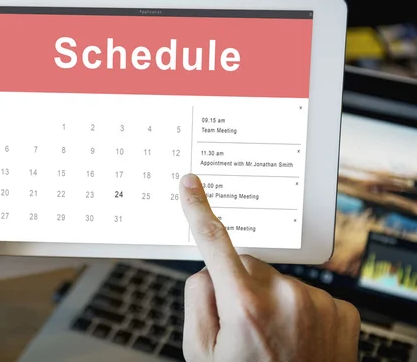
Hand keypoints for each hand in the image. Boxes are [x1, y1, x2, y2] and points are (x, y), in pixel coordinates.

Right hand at [179, 174, 359, 361]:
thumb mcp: (201, 352)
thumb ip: (197, 300)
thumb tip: (208, 270)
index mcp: (244, 306)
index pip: (213, 242)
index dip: (198, 209)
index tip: (191, 184)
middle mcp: (284, 297)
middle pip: (246, 265)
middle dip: (238, 284)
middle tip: (242, 325)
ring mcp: (317, 302)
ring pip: (277, 279)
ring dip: (269, 298)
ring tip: (273, 339)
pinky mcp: (340, 309)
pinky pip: (305, 292)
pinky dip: (297, 307)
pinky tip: (296, 338)